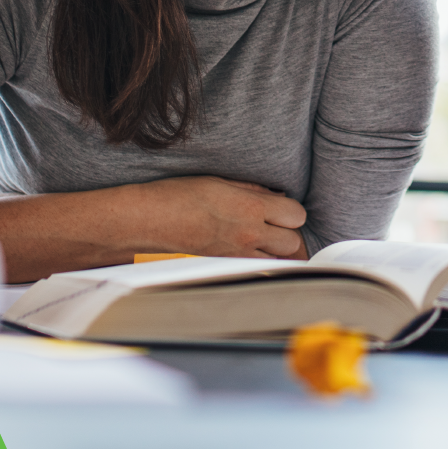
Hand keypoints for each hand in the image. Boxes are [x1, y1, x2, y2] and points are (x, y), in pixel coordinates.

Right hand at [117, 176, 308, 259]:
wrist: (151, 220)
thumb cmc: (179, 195)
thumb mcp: (219, 182)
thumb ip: (253, 190)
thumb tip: (276, 197)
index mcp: (250, 207)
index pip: (296, 214)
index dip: (291, 210)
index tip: (281, 207)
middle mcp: (250, 233)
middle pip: (294, 241)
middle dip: (289, 231)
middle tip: (275, 222)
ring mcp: (240, 252)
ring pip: (280, 258)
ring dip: (277, 248)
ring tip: (264, 236)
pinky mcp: (228, 263)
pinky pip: (259, 266)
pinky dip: (262, 259)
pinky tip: (250, 247)